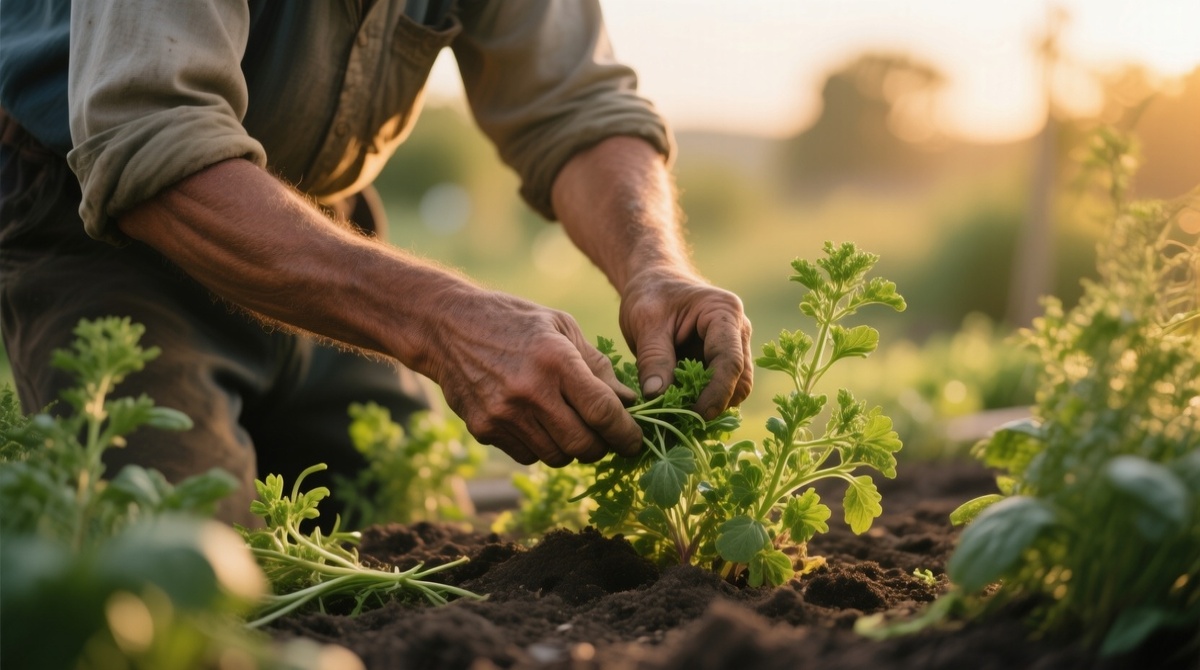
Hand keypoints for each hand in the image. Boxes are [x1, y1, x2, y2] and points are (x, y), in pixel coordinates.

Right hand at [419, 288, 642, 466]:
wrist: (447, 327)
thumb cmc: (515, 322)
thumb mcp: (562, 328)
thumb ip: (597, 367)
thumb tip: (629, 403)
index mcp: (556, 360)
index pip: (602, 412)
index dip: (626, 433)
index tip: (635, 441)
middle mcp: (530, 391)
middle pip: (583, 444)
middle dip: (601, 447)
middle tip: (604, 437)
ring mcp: (504, 414)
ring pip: (556, 456)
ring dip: (570, 448)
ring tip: (567, 424)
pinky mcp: (484, 429)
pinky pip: (527, 455)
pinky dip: (540, 446)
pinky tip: (535, 421)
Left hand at [618, 269, 753, 419]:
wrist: (654, 284)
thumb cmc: (651, 294)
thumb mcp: (645, 321)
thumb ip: (653, 358)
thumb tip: (657, 396)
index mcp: (724, 313)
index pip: (730, 361)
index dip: (716, 392)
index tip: (696, 414)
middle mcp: (738, 331)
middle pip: (740, 379)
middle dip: (716, 402)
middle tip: (681, 416)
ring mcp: (734, 348)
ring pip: (735, 388)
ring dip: (711, 404)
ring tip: (678, 411)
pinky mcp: (722, 362)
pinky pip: (722, 389)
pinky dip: (704, 401)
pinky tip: (680, 405)